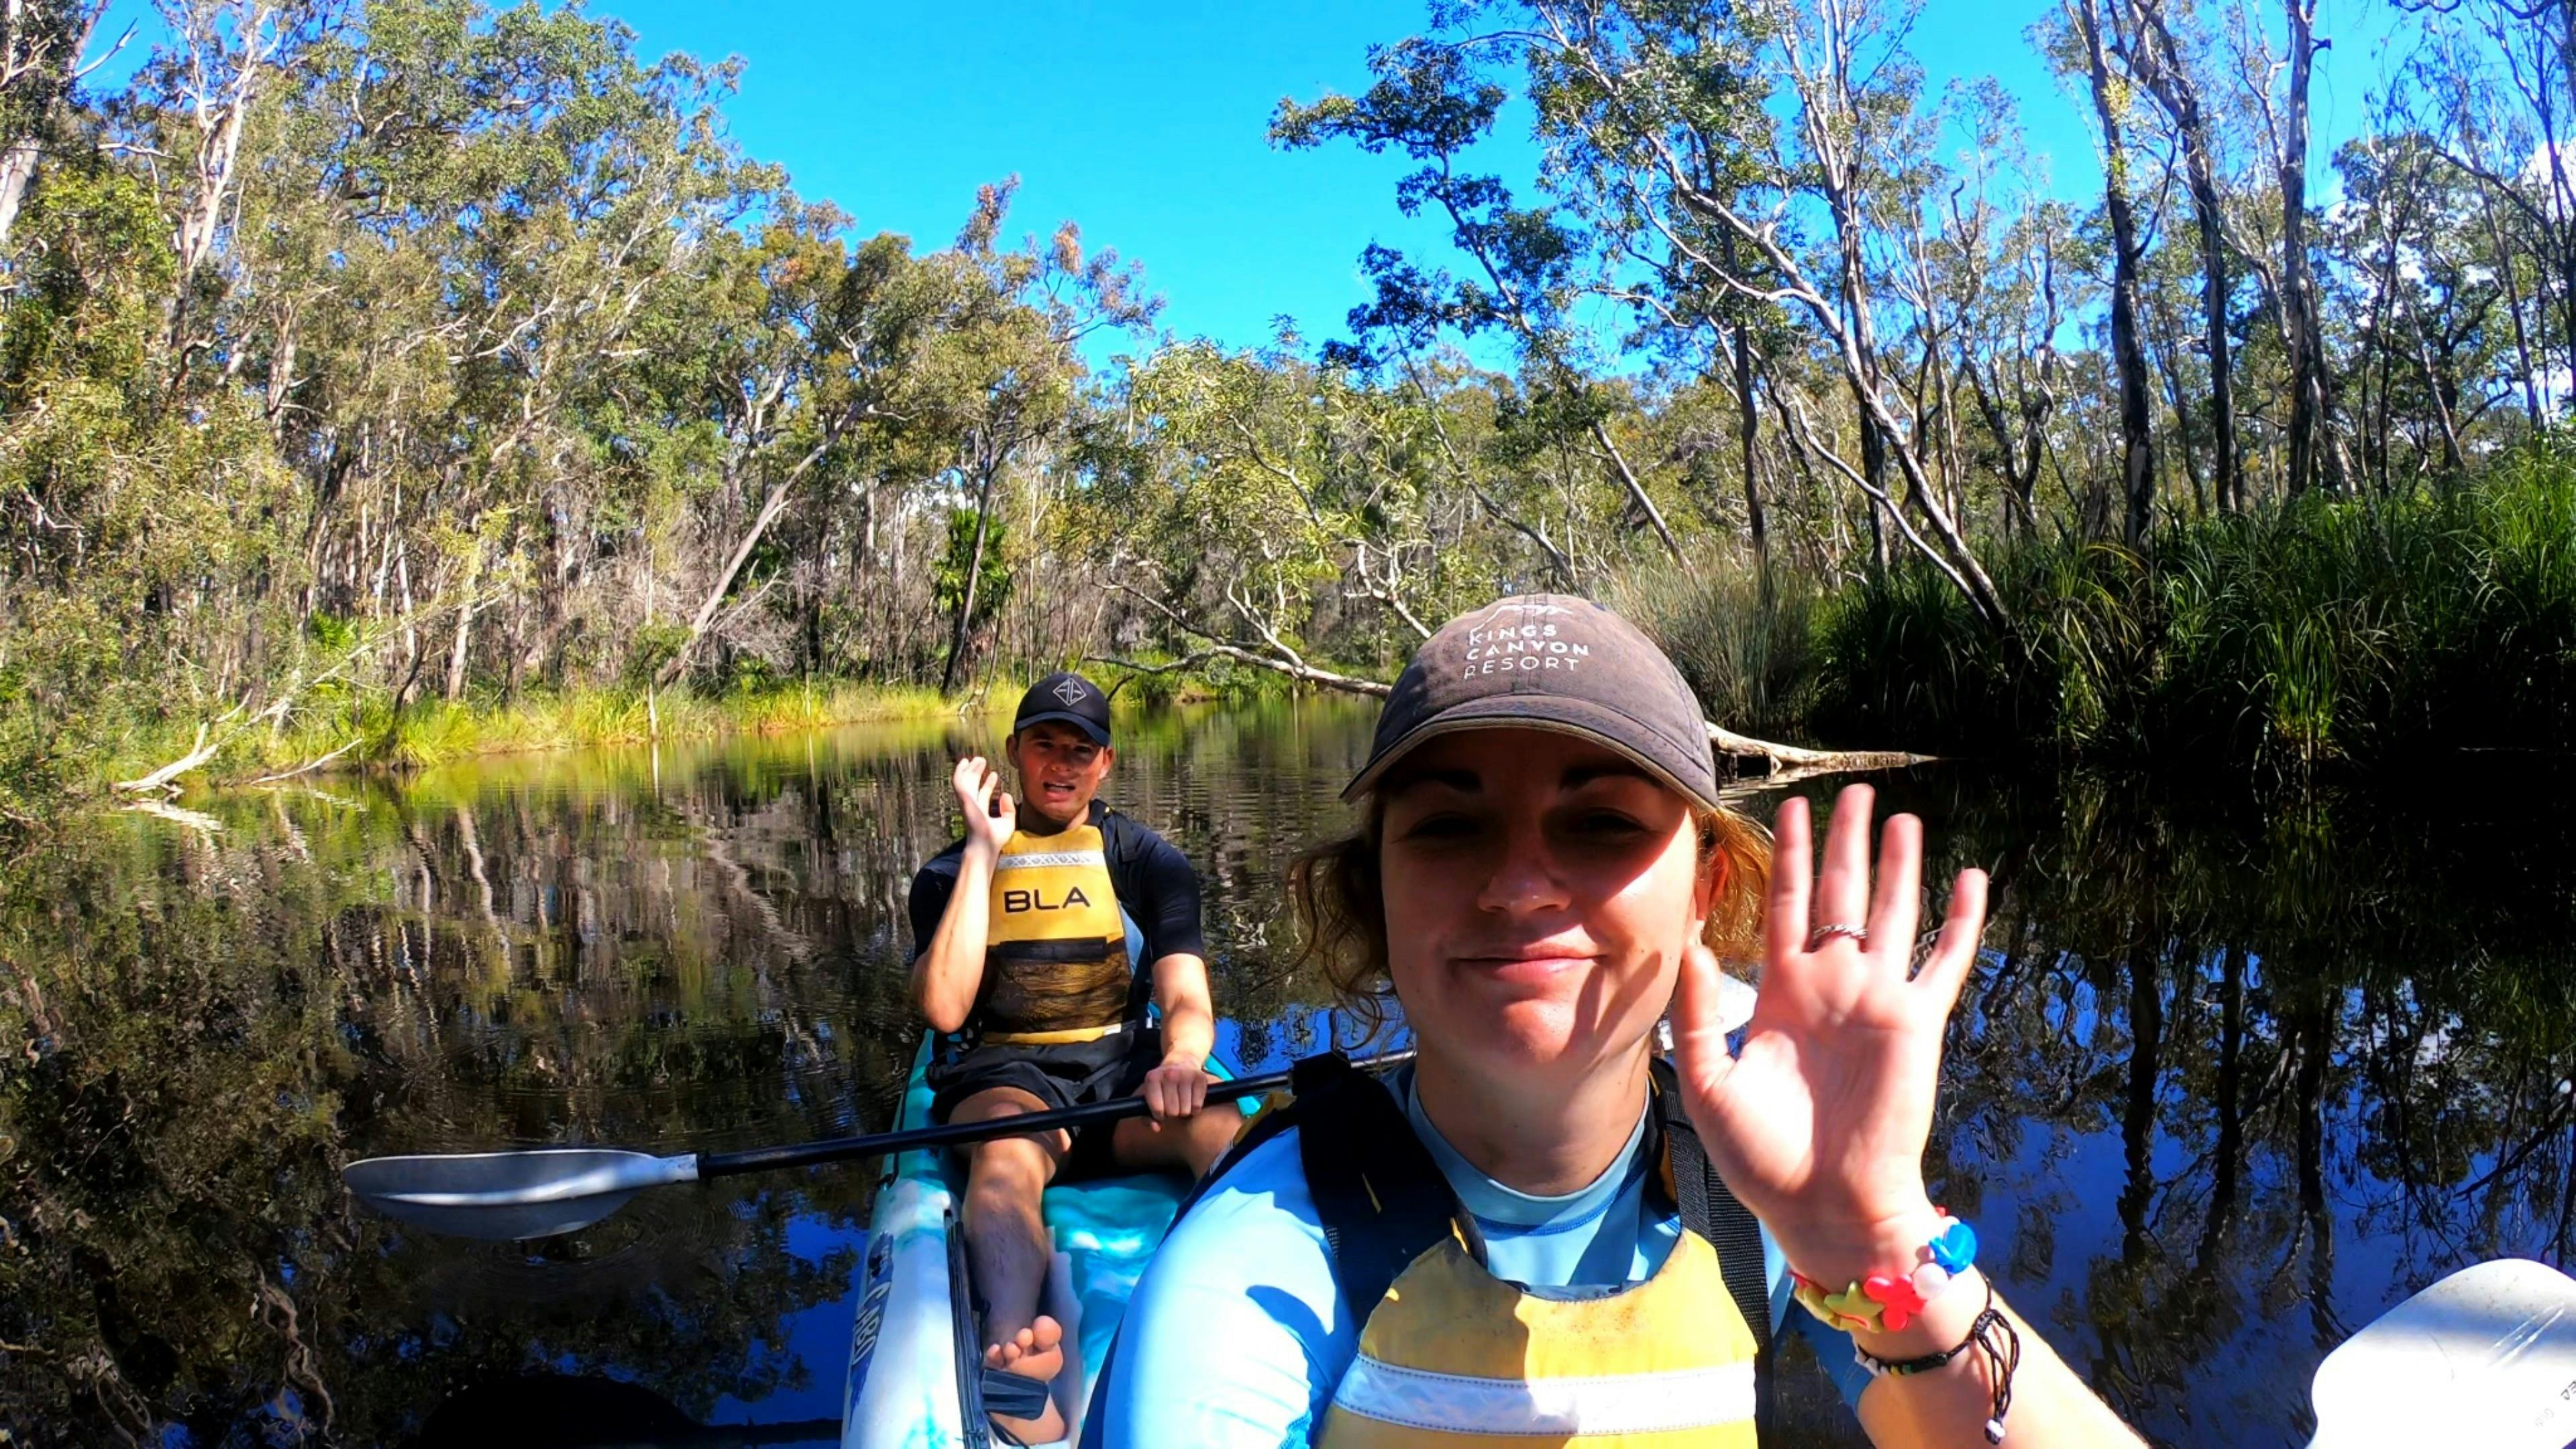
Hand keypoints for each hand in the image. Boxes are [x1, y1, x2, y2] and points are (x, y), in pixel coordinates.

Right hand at [953, 755, 1013, 857]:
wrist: (984, 845)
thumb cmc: (993, 839)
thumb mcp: (1007, 822)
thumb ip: (1008, 809)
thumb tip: (1005, 794)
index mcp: (980, 811)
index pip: (983, 795)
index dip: (988, 784)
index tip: (994, 774)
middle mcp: (972, 806)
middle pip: (973, 785)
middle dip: (977, 773)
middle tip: (982, 760)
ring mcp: (967, 802)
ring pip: (965, 781)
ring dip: (970, 769)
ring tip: (978, 758)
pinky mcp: (964, 799)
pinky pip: (958, 782)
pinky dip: (960, 771)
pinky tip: (965, 762)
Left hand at [1140, 1058, 1210, 1125]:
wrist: (1181, 1061)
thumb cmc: (1163, 1085)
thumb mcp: (1150, 1097)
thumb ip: (1147, 1117)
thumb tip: (1156, 1128)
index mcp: (1152, 1078)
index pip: (1157, 1110)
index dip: (1160, 1115)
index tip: (1161, 1110)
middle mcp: (1169, 1074)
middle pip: (1172, 1112)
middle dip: (1172, 1113)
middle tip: (1173, 1105)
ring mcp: (1186, 1075)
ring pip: (1186, 1110)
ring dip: (1184, 1111)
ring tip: (1182, 1102)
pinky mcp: (1200, 1078)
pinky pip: (1197, 1106)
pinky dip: (1195, 1108)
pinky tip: (1191, 1100)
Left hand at [1669, 783, 1987, 1285]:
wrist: (1824, 1206)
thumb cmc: (1762, 1157)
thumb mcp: (1709, 1082)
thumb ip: (1698, 1013)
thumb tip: (1693, 943)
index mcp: (1782, 993)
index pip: (1785, 905)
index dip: (1788, 856)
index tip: (1790, 807)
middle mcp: (1832, 985)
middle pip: (1841, 895)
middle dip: (1846, 842)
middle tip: (1852, 790)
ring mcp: (1877, 1000)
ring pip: (1894, 915)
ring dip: (1900, 866)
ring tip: (1904, 817)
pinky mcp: (1916, 1023)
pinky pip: (1945, 962)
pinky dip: (1961, 920)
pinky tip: (1970, 877)